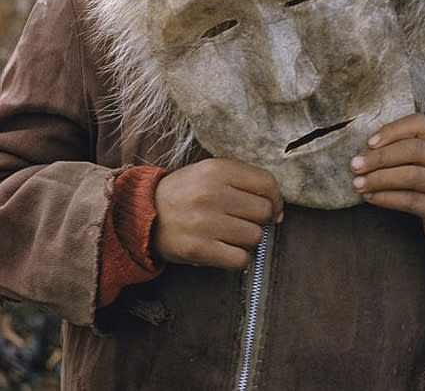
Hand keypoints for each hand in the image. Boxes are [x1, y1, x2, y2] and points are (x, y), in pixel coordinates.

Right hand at [153, 158, 282, 268]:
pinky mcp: (198, 249)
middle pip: (263, 212)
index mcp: (217, 169)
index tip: (273, 209)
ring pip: (254, 237)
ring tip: (228, 234)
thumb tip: (278, 210)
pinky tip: (225, 250)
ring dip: (246, 240)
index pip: (266, 183)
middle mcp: (212, 193)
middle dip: (258, 220)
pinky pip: (240, 259)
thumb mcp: (209, 172)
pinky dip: (237, 258)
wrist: (142, 214)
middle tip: (240, 220)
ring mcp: (204, 222)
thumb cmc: (184, 193)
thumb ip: (243, 182)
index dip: (276, 199)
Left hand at [350, 113, 424, 248]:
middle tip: (355, 164)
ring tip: (358, 182)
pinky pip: (409, 201)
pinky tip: (370, 196)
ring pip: (410, 176)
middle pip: (414, 150)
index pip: (420, 123)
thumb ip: (408, 144)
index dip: (391, 130)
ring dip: (378, 178)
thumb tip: (367, 146)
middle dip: (380, 157)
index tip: (368, 142)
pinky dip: (385, 198)